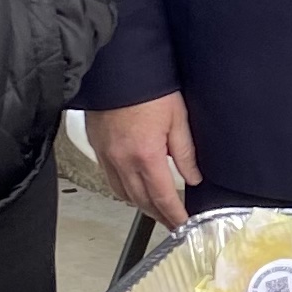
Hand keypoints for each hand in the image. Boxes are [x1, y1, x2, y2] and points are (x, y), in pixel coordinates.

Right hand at [90, 92, 200, 231]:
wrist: (117, 66)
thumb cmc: (148, 87)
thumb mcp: (177, 117)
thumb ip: (185, 151)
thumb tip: (193, 177)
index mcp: (146, 155)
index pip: (163, 197)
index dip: (175, 215)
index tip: (184, 225)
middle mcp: (122, 161)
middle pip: (142, 201)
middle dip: (159, 216)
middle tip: (173, 224)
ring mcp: (106, 156)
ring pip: (123, 193)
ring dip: (141, 205)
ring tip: (156, 209)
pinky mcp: (97, 147)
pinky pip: (110, 179)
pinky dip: (124, 190)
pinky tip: (134, 188)